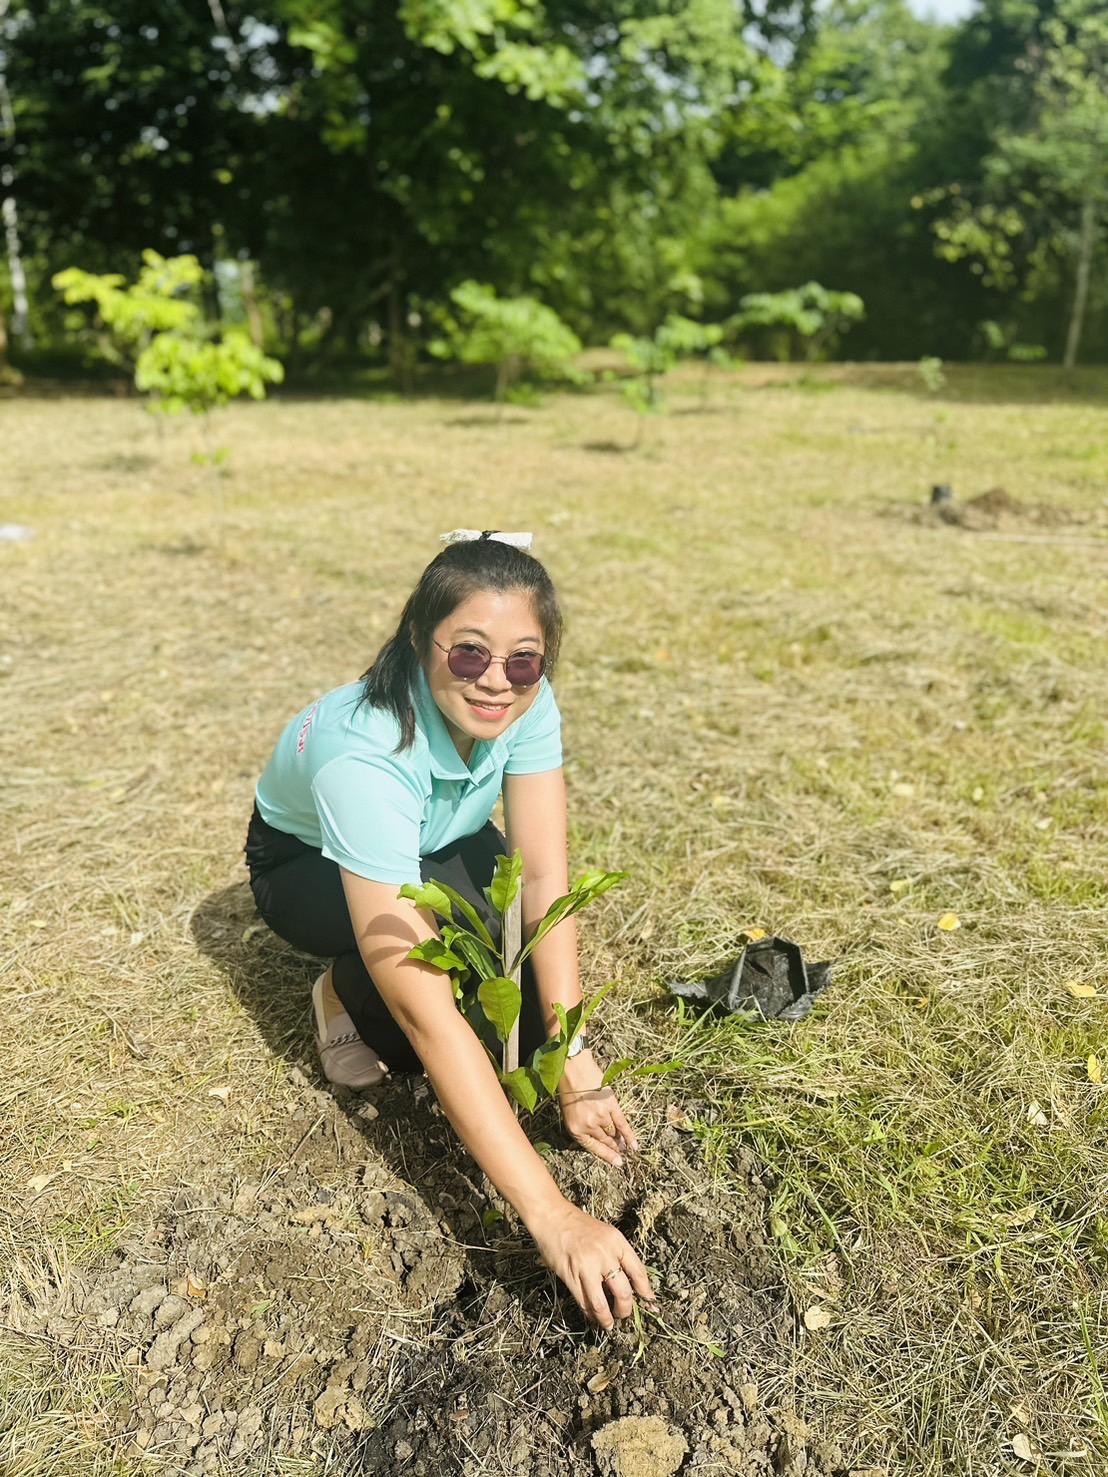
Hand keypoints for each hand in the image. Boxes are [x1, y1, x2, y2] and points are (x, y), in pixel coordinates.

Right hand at [529, 1200, 655, 1328]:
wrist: (552, 1216)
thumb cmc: (580, 1226)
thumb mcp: (606, 1234)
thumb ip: (618, 1256)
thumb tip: (630, 1284)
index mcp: (617, 1242)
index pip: (638, 1272)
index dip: (645, 1292)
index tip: (649, 1303)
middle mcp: (605, 1254)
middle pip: (623, 1293)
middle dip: (625, 1310)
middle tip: (623, 1315)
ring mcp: (586, 1266)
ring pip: (602, 1304)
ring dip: (607, 1318)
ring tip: (609, 1323)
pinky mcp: (570, 1275)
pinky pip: (584, 1302)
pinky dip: (590, 1313)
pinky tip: (592, 1315)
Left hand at [557, 1052, 639, 1167]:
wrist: (574, 1069)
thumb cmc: (568, 1089)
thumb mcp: (569, 1113)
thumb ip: (582, 1126)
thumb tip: (598, 1136)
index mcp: (575, 1129)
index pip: (593, 1148)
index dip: (606, 1156)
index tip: (617, 1163)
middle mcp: (588, 1126)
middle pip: (605, 1141)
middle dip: (614, 1149)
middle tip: (622, 1155)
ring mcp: (600, 1116)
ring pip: (613, 1133)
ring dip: (621, 1141)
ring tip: (626, 1147)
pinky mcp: (611, 1106)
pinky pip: (622, 1124)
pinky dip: (629, 1135)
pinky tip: (634, 1145)